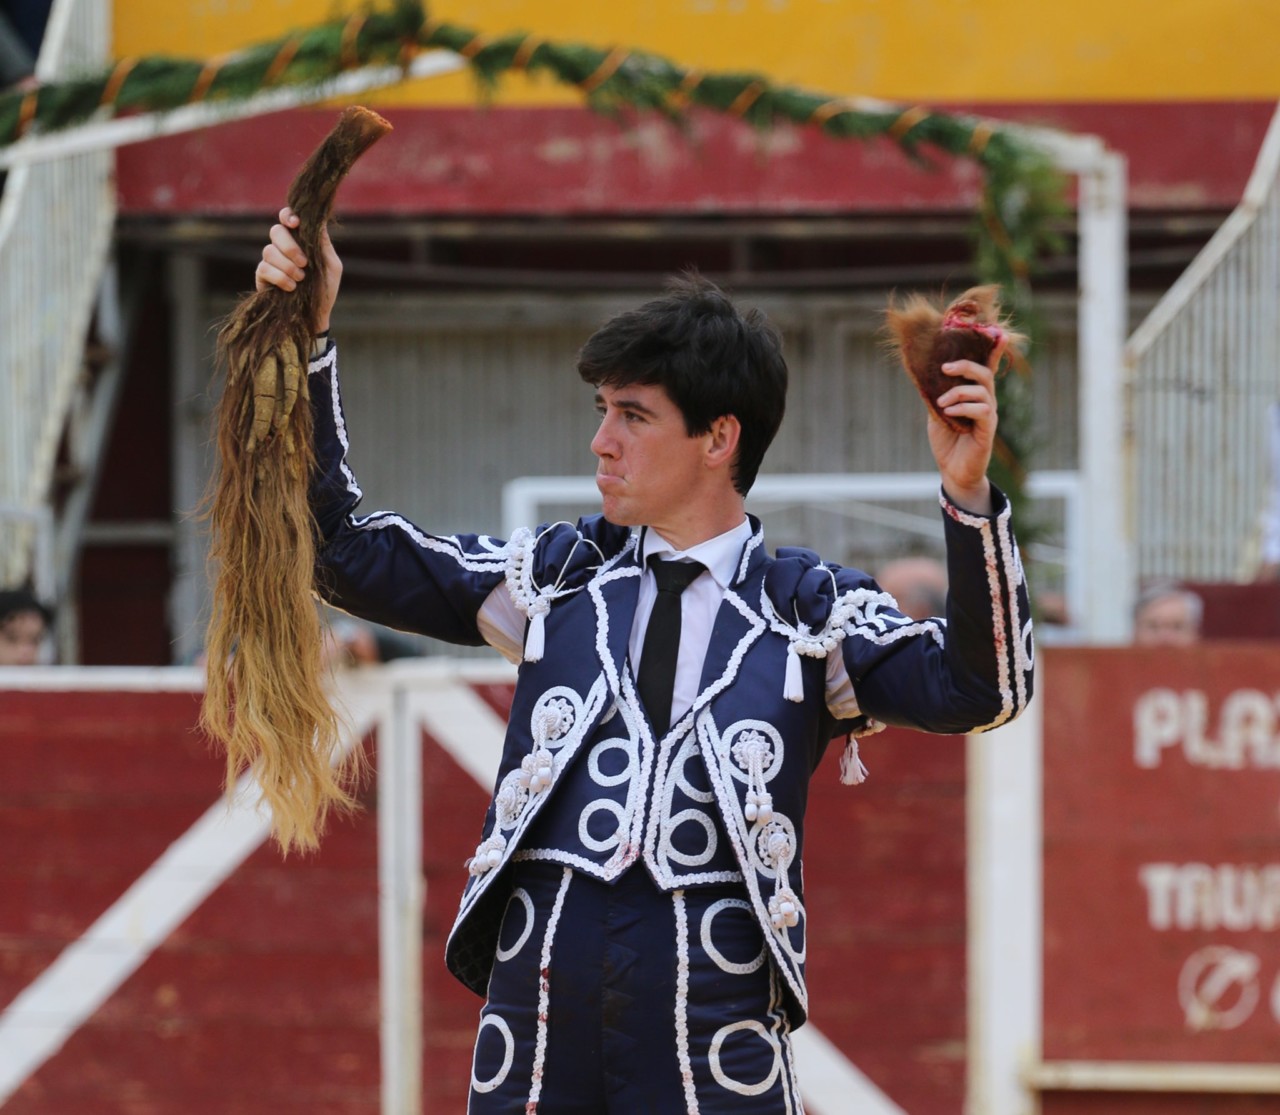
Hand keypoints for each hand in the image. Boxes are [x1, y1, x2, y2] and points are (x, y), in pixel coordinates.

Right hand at [254, 206, 342, 332]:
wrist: (316, 316)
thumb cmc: (325, 290)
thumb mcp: (331, 266)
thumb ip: (323, 244)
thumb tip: (317, 220)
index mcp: (299, 240)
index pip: (287, 218)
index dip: (288, 216)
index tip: (295, 223)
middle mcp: (282, 247)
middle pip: (275, 231)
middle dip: (290, 247)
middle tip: (304, 263)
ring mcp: (270, 261)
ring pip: (269, 251)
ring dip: (288, 266)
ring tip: (301, 279)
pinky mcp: (262, 276)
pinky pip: (264, 268)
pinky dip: (280, 278)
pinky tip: (291, 287)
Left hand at [926, 337, 1005, 515]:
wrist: (952, 470)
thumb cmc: (947, 441)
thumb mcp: (937, 412)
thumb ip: (937, 393)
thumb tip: (925, 374)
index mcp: (975, 394)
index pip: (986, 368)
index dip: (993, 350)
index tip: (998, 332)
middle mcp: (986, 401)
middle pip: (985, 374)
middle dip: (966, 366)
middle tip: (945, 368)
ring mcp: (989, 415)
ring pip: (983, 391)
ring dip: (958, 392)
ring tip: (941, 403)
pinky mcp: (987, 429)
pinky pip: (981, 410)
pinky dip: (963, 407)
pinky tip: (949, 412)